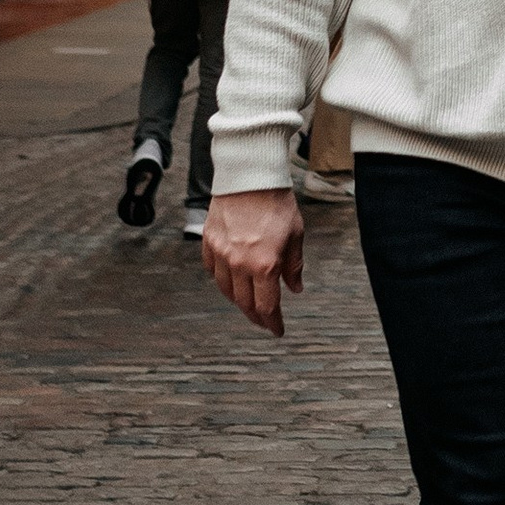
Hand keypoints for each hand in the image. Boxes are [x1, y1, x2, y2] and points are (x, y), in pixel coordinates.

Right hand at [202, 190, 303, 335]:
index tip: (277, 330)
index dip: (272, 322)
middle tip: (264, 320)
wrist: (250, 174)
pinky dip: (221, 279)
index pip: (266, 306)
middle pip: (244, 303)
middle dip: (255, 316)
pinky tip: (229, 278)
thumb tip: (295, 287)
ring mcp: (220, 254)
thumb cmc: (276, 201)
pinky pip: (211, 269)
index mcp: (264, 265)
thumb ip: (294, 265)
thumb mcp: (296, 234)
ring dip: (237, 299)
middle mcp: (239, 264)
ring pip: (225, 289)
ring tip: (248, 301)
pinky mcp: (208, 242)